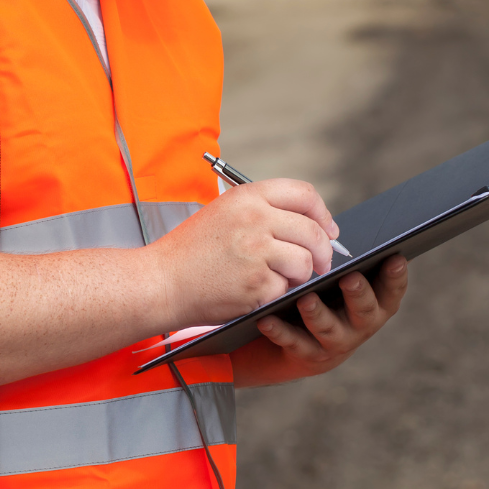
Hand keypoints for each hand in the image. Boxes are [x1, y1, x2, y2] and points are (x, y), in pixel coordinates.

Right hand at [147, 179, 339, 328]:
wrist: (161, 281)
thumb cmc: (191, 250)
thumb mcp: (224, 212)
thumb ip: (264, 211)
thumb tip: (311, 223)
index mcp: (248, 196)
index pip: (304, 194)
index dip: (322, 213)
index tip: (328, 229)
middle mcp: (255, 219)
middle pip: (312, 231)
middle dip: (323, 251)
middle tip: (320, 263)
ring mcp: (257, 252)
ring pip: (305, 262)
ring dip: (300, 275)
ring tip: (283, 279)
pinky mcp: (257, 285)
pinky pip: (286, 289)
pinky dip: (277, 295)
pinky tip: (258, 292)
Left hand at [232, 255, 407, 386]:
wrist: (306, 337)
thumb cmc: (328, 291)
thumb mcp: (343, 277)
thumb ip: (347, 259)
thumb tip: (337, 227)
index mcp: (375, 302)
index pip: (392, 290)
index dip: (396, 276)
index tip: (395, 258)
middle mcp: (361, 324)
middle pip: (365, 310)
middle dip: (358, 294)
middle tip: (350, 277)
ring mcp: (336, 341)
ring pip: (328, 329)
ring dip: (317, 314)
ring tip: (306, 299)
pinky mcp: (307, 353)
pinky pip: (293, 342)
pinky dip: (280, 331)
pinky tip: (267, 318)